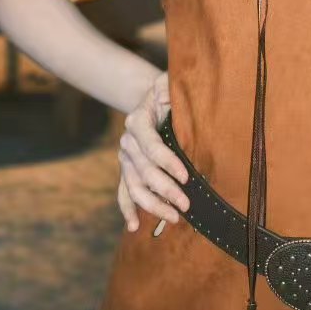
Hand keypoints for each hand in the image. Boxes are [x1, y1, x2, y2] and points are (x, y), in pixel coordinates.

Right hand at [116, 71, 190, 231]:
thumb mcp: (169, 83)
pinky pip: (124, 192)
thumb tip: (169, 98)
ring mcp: (125, 158)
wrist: (152, 99)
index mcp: (138, 121)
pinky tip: (134, 225)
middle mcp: (128, 142)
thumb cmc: (168, 92)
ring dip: (152, 204)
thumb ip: (169, 88)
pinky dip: (127, 209)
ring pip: (134, 186)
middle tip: (186, 204)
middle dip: (165, 190)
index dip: (167, 162)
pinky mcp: (127, 170)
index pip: (152, 146)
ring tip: (173, 217)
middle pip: (144, 171)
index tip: (186, 176)